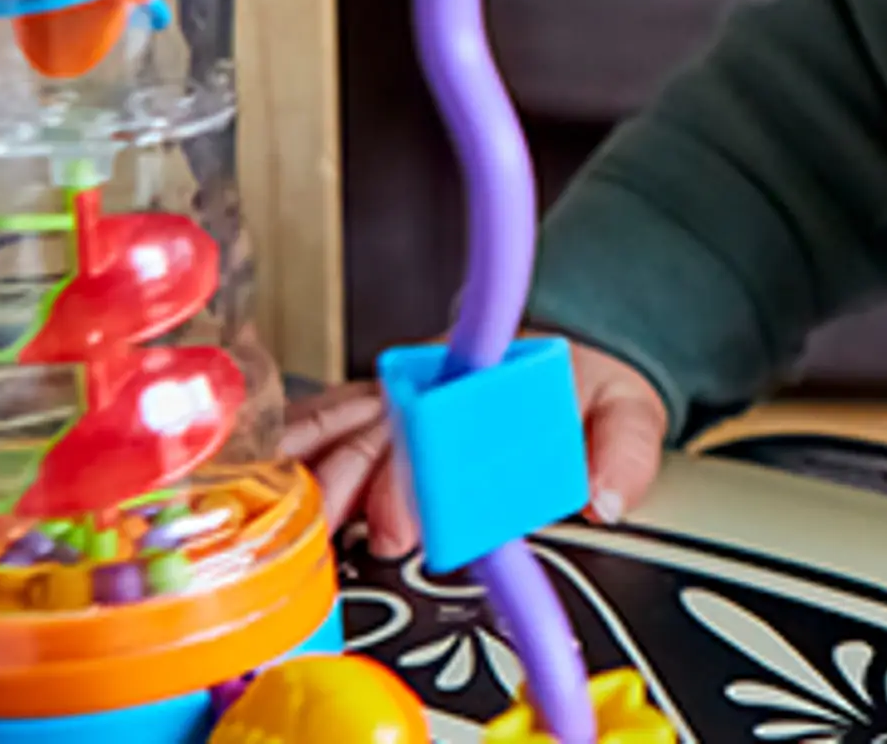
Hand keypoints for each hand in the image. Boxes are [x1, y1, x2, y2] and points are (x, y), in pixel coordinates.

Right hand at [280, 343, 673, 559]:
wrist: (567, 351)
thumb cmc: (586, 390)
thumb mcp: (628, 412)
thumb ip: (624, 453)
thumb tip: (603, 498)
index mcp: (496, 380)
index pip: (448, 429)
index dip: (419, 481)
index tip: (401, 529)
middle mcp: (437, 381)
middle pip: (379, 431)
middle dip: (349, 486)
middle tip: (332, 534)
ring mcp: (400, 390)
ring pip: (340, 424)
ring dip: (307, 467)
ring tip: (273, 514)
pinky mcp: (376, 403)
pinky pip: (324, 420)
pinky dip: (289, 446)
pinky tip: (258, 474)